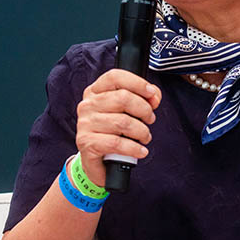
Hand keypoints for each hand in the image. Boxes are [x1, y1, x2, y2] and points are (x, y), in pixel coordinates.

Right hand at [75, 69, 160, 186]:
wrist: (97, 162)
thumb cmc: (113, 132)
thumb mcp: (127, 111)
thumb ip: (143, 98)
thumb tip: (154, 96)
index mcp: (95, 92)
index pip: (115, 77)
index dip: (137, 83)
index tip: (151, 93)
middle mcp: (87, 105)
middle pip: (123, 98)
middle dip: (144, 110)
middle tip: (150, 119)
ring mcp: (85, 124)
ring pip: (123, 122)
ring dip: (142, 131)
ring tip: (145, 137)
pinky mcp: (87, 143)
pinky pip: (117, 143)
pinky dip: (134, 148)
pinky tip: (140, 151)